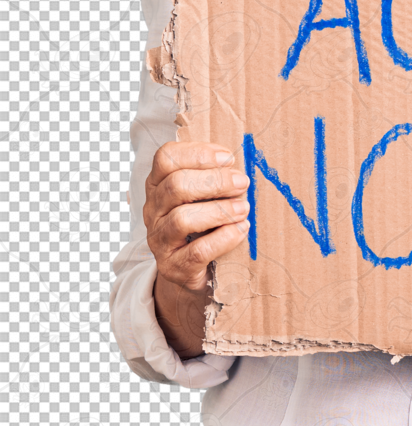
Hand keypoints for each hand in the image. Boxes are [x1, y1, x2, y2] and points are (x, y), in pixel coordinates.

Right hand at [144, 143, 249, 356]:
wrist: (190, 272)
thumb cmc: (202, 225)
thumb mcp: (202, 197)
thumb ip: (213, 178)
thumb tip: (239, 167)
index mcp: (158, 185)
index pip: (165, 158)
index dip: (197, 153)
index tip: (228, 157)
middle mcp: (153, 210)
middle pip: (175, 186)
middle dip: (214, 181)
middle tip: (242, 183)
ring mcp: (159, 240)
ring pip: (182, 219)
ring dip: (219, 210)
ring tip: (244, 208)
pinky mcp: (173, 266)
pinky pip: (197, 251)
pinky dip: (224, 238)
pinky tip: (241, 230)